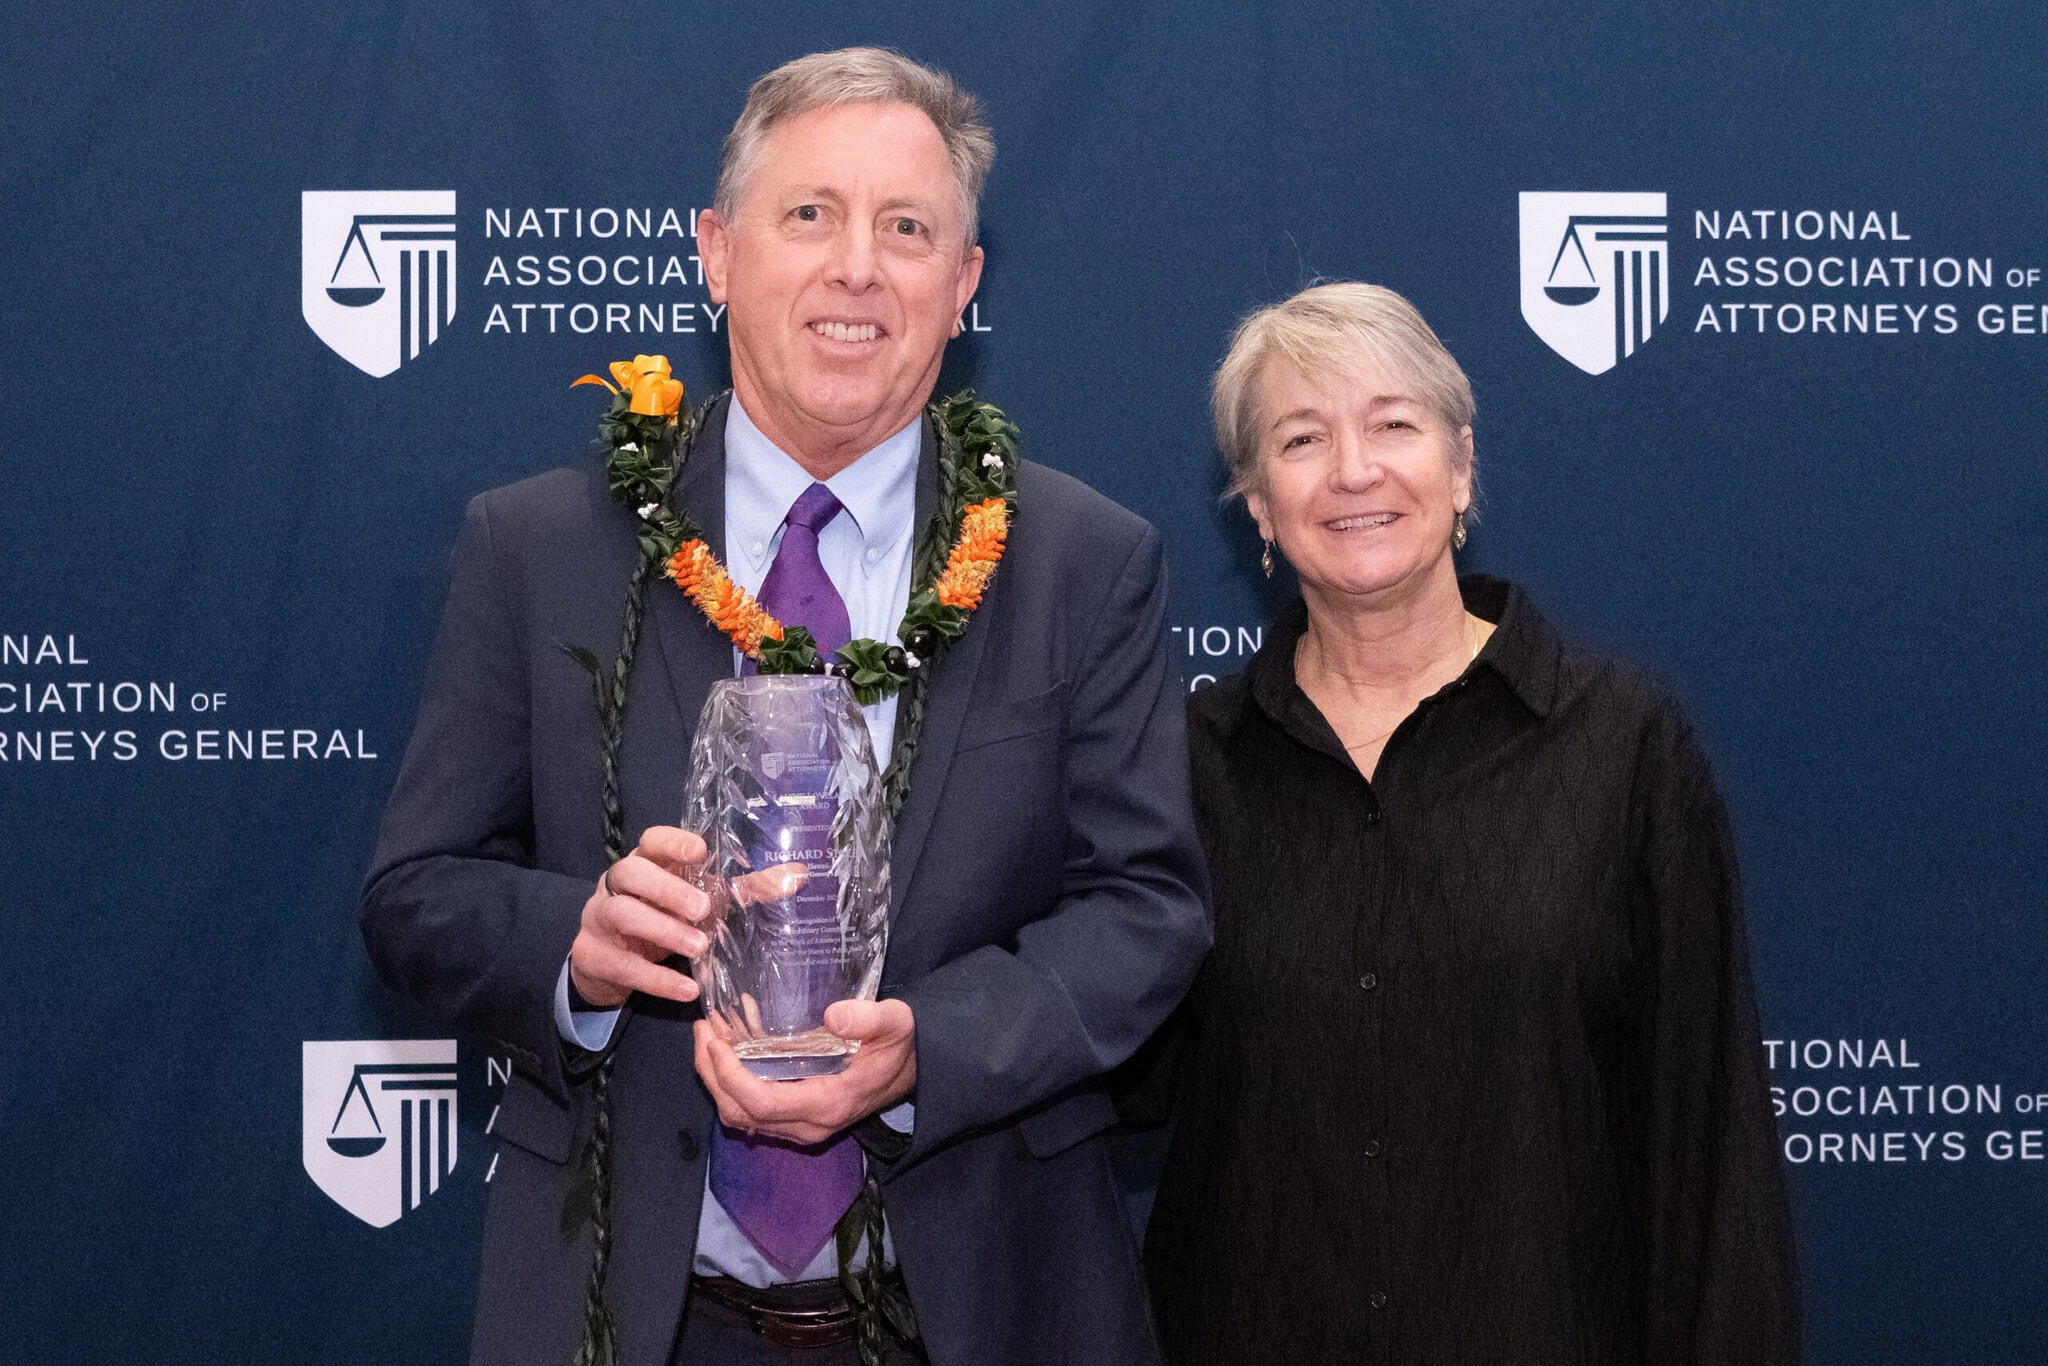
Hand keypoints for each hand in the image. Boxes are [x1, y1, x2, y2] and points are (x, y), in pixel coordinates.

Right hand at [568, 826, 714, 1008]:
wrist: (603, 965)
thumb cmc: (653, 921)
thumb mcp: (684, 906)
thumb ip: (723, 894)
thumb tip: (777, 882)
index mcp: (641, 864)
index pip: (651, 842)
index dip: (672, 843)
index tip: (699, 851)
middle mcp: (614, 885)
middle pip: (631, 873)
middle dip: (667, 889)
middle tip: (701, 909)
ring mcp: (598, 918)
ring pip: (623, 914)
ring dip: (664, 930)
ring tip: (699, 947)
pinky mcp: (592, 955)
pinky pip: (625, 966)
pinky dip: (659, 980)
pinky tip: (688, 989)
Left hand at [693, 999, 917, 1144]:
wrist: (911, 1070)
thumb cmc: (899, 1045)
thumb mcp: (895, 1023)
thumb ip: (869, 1017)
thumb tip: (832, 1015)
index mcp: (828, 1104)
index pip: (761, 1103)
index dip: (729, 1076)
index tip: (716, 1041)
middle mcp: (808, 1125)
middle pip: (740, 1113)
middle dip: (711, 1074)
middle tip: (703, 1030)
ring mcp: (800, 1127)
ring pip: (739, 1116)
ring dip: (715, 1081)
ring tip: (707, 1037)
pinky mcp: (795, 1119)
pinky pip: (750, 1111)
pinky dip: (729, 1085)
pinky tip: (727, 1051)